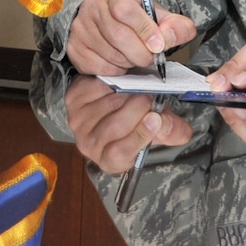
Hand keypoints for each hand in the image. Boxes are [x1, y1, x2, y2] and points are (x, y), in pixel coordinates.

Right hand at [65, 0, 198, 76]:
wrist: (109, 18)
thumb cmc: (136, 16)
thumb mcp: (158, 14)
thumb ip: (174, 25)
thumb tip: (171, 36)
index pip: (125, 10)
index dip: (145, 30)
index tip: (159, 45)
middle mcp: (94, 5)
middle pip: (118, 35)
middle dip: (141, 53)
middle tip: (150, 56)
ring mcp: (81, 27)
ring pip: (110, 54)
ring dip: (129, 62)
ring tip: (135, 56)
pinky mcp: (74, 47)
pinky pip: (99, 67)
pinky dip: (116, 70)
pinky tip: (120, 61)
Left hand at [65, 74, 193, 174]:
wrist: (118, 102)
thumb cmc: (138, 121)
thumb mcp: (160, 130)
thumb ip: (172, 131)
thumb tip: (164, 124)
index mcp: (111, 161)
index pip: (119, 153)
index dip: (139, 135)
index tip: (155, 118)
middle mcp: (89, 146)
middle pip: (114, 127)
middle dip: (137, 109)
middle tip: (150, 99)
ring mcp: (78, 123)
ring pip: (106, 106)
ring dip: (126, 95)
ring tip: (137, 92)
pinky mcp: (72, 100)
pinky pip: (94, 89)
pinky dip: (110, 84)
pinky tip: (119, 85)